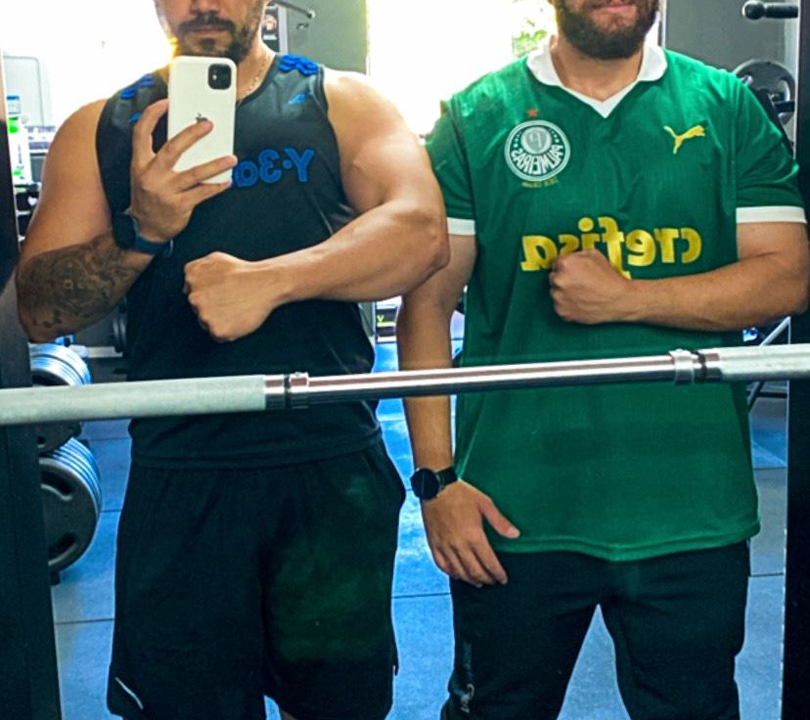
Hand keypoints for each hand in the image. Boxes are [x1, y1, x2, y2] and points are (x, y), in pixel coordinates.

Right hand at [128, 99, 237, 242]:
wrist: (145, 228)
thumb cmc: (149, 196)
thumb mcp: (144, 173)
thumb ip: (159, 156)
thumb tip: (186, 138)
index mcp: (140, 163)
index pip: (140, 132)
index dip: (152, 115)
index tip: (166, 102)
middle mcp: (151, 175)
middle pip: (172, 149)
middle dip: (191, 134)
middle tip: (209, 124)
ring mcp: (165, 191)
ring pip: (194, 173)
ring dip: (215, 164)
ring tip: (231, 158)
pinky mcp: (179, 206)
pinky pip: (202, 193)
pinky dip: (217, 186)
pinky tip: (227, 180)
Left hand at [184, 252, 279, 341]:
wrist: (264, 283)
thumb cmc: (244, 271)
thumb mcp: (215, 258)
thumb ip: (196, 269)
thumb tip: (186, 286)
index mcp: (191, 279)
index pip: (192, 293)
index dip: (208, 294)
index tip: (220, 293)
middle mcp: (194, 298)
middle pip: (197, 309)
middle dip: (211, 307)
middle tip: (230, 300)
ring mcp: (204, 315)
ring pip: (206, 323)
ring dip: (218, 319)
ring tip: (234, 308)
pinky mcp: (217, 330)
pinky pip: (217, 335)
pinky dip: (227, 331)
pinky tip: (236, 318)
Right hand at [421, 481, 519, 586]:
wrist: (436, 487)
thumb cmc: (461, 493)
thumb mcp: (485, 504)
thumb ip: (500, 522)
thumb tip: (515, 535)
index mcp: (474, 536)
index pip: (489, 563)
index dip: (497, 573)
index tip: (502, 579)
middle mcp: (459, 544)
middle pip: (475, 571)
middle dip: (486, 579)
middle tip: (492, 581)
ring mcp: (445, 546)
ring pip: (459, 571)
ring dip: (470, 579)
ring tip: (478, 582)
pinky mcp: (434, 544)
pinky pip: (442, 565)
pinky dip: (451, 573)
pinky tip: (458, 574)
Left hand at [549, 250, 631, 323]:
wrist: (619, 300)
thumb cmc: (609, 277)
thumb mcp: (594, 254)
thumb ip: (576, 255)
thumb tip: (569, 257)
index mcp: (565, 263)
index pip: (556, 262)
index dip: (566, 266)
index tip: (573, 271)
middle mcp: (559, 280)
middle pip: (554, 277)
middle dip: (564, 279)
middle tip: (579, 282)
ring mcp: (559, 297)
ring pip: (556, 292)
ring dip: (564, 292)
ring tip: (581, 293)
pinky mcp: (562, 311)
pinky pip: (560, 306)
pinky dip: (567, 305)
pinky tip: (580, 302)